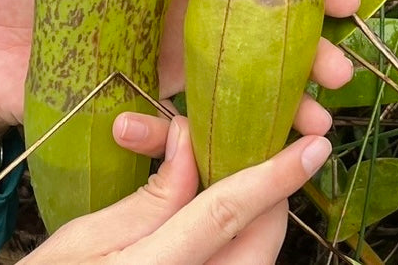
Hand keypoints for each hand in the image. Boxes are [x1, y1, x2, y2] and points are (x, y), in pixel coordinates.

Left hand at [0, 0, 357, 176]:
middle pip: (258, 13)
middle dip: (309, 37)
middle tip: (341, 63)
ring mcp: (167, 44)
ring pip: (244, 64)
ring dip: (289, 89)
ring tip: (319, 113)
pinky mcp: (150, 88)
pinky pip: (202, 105)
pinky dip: (239, 124)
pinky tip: (267, 143)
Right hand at [21, 117, 330, 263]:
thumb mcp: (83, 240)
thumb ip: (148, 200)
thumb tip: (190, 145)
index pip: (228, 212)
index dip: (275, 176)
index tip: (314, 145)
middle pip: (258, 241)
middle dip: (271, 193)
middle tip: (261, 150)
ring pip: (254, 259)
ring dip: (255, 216)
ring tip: (234, 177)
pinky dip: (237, 239)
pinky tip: (215, 214)